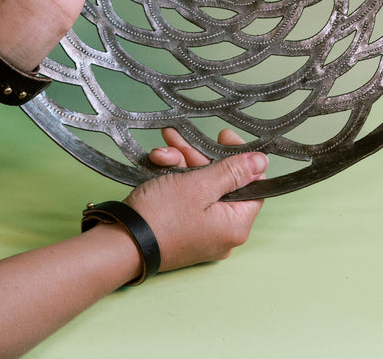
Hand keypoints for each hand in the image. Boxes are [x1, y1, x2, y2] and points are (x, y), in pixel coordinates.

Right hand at [125, 127, 266, 270]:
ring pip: (200, 187)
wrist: (120, 244)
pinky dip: (173, 180)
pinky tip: (158, 164)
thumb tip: (262, 162)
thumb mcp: (200, 185)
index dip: (239, 158)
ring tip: (163, 152)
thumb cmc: (161, 217)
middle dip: (198, 157)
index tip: (223, 138)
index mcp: (235, 225)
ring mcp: (201, 232)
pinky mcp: (182, 229)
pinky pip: (186, 199)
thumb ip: (232, 172)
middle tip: (182, 140)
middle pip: (222, 183)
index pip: (252, 185)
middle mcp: (222, 233)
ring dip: (182, 164)